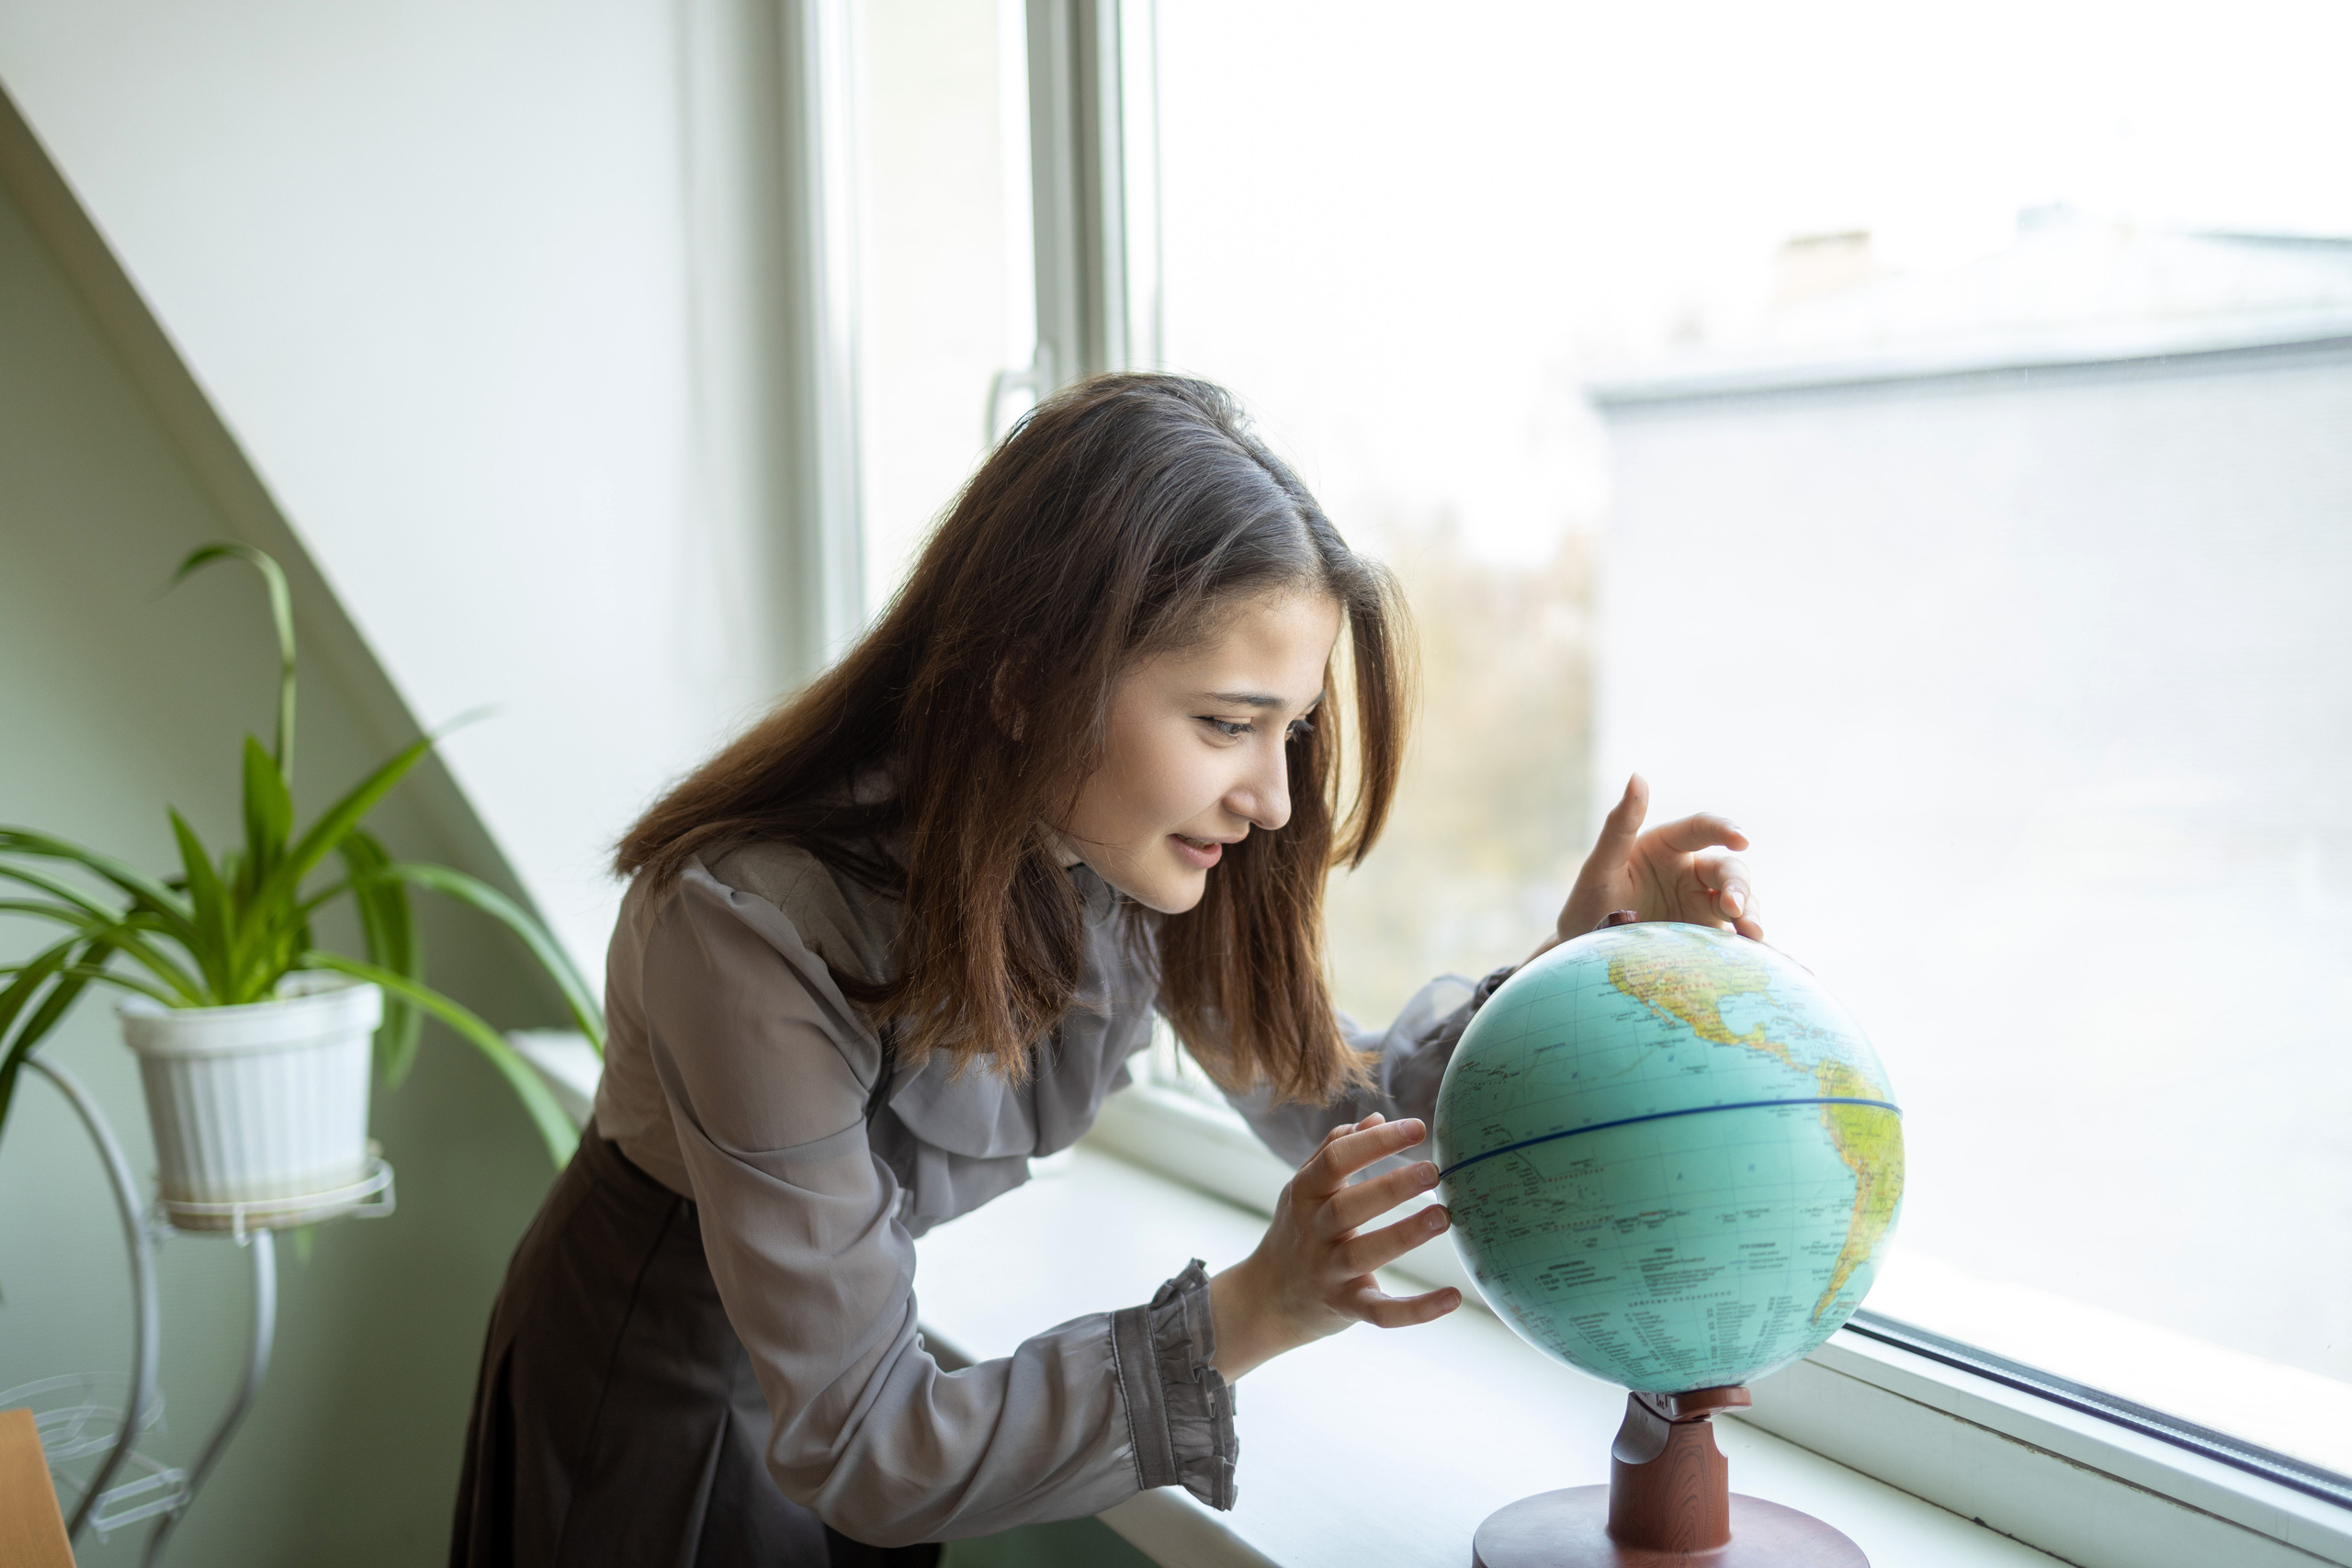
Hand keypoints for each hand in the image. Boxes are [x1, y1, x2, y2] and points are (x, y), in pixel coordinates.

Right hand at [1208, 1114, 1460, 1379]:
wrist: (1266, 1301)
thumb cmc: (1296, 1233)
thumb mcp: (1304, 1189)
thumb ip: (1334, 1152)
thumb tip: (1377, 1118)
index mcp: (1305, 1195)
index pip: (1336, 1160)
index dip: (1376, 1142)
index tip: (1418, 1128)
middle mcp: (1313, 1232)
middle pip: (1348, 1206)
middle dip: (1391, 1187)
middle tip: (1434, 1170)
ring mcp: (1327, 1272)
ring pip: (1363, 1254)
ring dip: (1403, 1235)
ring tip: (1442, 1217)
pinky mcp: (1345, 1308)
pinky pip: (1381, 1312)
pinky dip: (1416, 1309)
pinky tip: (1453, 1297)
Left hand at [1537, 774, 1760, 958]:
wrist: (1586, 959)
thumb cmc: (1587, 907)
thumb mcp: (1599, 869)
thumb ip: (1619, 826)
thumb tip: (1638, 775)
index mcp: (1666, 846)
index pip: (1702, 828)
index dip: (1724, 830)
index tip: (1740, 840)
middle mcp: (1689, 872)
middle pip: (1727, 868)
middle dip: (1737, 885)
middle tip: (1734, 909)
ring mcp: (1701, 905)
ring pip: (1741, 900)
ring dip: (1752, 914)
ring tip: (1752, 934)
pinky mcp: (1707, 936)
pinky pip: (1737, 934)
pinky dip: (1750, 941)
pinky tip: (1759, 951)